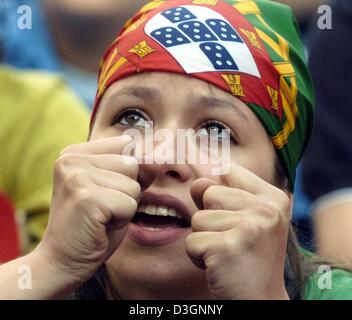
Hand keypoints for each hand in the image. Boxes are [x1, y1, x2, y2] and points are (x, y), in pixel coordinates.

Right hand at [37, 135, 139, 282]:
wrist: (62, 261)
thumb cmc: (92, 226)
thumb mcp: (115, 190)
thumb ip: (135, 171)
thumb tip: (159, 158)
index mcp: (75, 153)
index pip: (125, 146)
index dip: (127, 174)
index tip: (105, 193)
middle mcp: (72, 159)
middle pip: (131, 164)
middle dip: (126, 191)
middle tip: (103, 209)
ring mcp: (77, 176)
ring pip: (133, 186)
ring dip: (124, 207)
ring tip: (100, 218)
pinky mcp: (86, 197)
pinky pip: (130, 204)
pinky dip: (122, 220)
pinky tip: (100, 227)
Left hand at [186, 163, 290, 298]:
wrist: (261, 299)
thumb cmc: (249, 258)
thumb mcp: (246, 220)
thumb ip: (223, 197)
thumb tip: (196, 182)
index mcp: (273, 198)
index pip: (229, 169)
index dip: (217, 185)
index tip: (220, 201)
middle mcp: (266, 209)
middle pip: (209, 193)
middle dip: (210, 218)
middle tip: (230, 240)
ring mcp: (249, 227)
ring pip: (198, 218)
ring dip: (204, 239)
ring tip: (226, 253)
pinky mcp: (228, 247)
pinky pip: (192, 241)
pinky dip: (198, 256)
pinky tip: (219, 266)